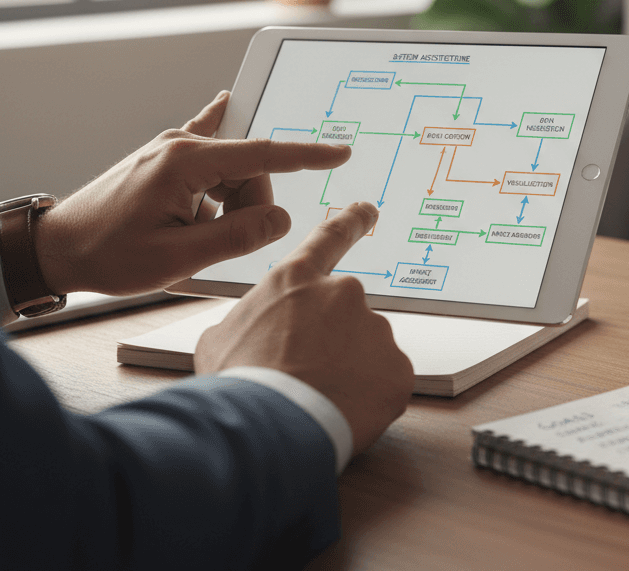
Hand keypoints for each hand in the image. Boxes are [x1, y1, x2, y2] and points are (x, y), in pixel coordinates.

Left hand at [33, 91, 354, 295]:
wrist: (56, 247)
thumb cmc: (107, 254)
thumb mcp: (177, 258)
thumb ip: (237, 236)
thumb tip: (280, 218)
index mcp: (186, 163)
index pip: (263, 154)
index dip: (307, 156)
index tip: (341, 152)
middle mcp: (181, 145)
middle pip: (250, 171)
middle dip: (250, 207)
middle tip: (216, 244)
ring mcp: (172, 147)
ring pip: (232, 171)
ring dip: (228, 204)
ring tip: (191, 233)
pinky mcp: (164, 156)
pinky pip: (205, 137)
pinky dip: (222, 130)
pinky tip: (228, 102)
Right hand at [195, 201, 414, 454]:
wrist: (266, 428)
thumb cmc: (237, 384)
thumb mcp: (220, 340)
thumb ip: (248, 322)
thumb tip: (252, 332)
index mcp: (297, 280)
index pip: (329, 238)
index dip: (351, 222)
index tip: (368, 210)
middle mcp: (343, 293)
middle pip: (344, 317)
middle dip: (330, 345)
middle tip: (303, 377)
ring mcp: (375, 329)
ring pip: (366, 352)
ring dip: (348, 373)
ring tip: (315, 400)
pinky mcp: (398, 368)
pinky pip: (385, 382)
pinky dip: (367, 399)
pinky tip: (341, 413)